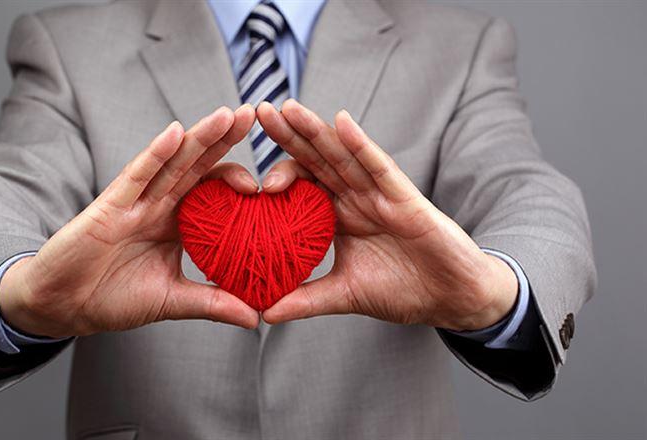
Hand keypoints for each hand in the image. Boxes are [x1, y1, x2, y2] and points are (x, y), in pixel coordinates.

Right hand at [0, 105, 260, 337]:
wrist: (63, 307)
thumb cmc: (112, 299)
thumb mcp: (172, 301)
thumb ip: (212, 303)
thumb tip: (256, 318)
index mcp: (175, 224)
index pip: (212, 192)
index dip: (238, 179)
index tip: (273, 177)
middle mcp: (158, 206)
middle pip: (196, 166)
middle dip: (224, 139)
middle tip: (252, 114)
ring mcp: (134, 202)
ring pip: (172, 162)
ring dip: (199, 137)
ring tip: (227, 115)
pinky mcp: (109, 206)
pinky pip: (135, 176)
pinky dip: (155, 154)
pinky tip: (175, 133)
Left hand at [257, 100, 517, 330]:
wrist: (452, 299)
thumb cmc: (404, 291)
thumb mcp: (345, 295)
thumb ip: (306, 299)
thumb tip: (265, 314)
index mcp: (339, 216)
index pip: (304, 186)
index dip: (277, 172)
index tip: (244, 170)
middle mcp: (356, 198)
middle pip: (317, 160)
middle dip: (288, 136)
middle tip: (258, 111)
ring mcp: (380, 195)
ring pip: (343, 156)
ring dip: (316, 131)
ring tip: (288, 108)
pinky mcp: (406, 198)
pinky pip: (380, 167)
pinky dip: (362, 145)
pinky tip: (342, 123)